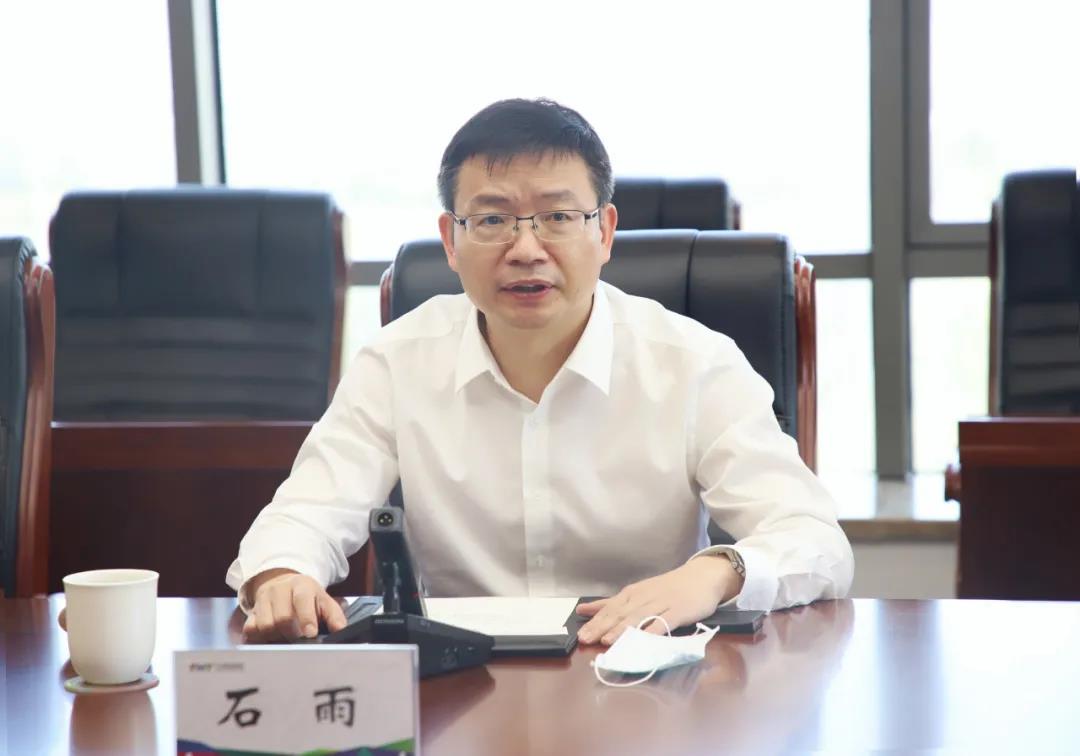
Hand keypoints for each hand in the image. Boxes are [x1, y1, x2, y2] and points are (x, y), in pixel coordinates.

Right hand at [242, 569, 347, 642]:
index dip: (306, 617)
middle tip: (299, 641)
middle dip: (292, 633)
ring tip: (285, 639)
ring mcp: (263, 600)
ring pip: (265, 625)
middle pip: (282, 617)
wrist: (282, 584)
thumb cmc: (307, 597)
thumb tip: (341, 630)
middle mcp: (279, 590)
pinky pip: (250, 629)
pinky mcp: (251, 611)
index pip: (302, 600)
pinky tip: (270, 639)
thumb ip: (334, 615)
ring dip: (276, 638)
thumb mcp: (323, 600)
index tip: (310, 633)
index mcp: (301, 586)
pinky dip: (259, 638)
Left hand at [575, 556, 741, 644]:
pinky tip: (644, 640)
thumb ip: (612, 603)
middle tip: (586, 639)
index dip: (595, 621)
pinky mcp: (679, 610)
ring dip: (623, 628)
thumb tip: (585, 610)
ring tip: (608, 640)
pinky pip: (665, 621)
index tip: (580, 635)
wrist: (702, 576)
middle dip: (602, 626)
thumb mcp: (638, 593)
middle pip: (621, 612)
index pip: (610, 608)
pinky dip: (653, 630)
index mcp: (633, 593)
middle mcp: (644, 597)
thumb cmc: (668, 588)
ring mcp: (662, 603)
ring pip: (639, 616)